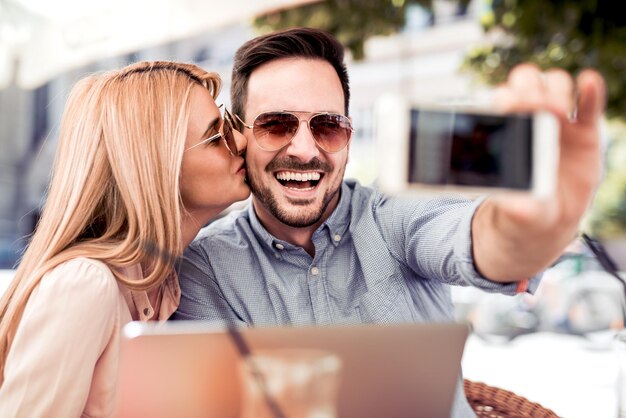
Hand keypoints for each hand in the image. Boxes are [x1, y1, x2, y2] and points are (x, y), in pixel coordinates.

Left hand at [473, 64, 605, 279]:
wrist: (549, 219)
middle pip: (527, 80)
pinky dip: (590, 89)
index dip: (505, 96)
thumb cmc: (522, 206)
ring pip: (556, 84)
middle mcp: (530, 117)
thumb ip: (508, 193)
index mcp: (506, 130)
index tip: (508, 108)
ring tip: (557, 111)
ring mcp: (559, 120)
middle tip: (534, 105)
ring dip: (555, 89)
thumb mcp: (511, 204)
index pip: (502, 98)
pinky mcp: (586, 129)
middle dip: (529, 87)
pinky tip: (588, 82)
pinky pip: (589, 103)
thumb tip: (503, 182)